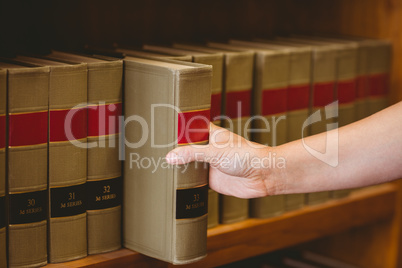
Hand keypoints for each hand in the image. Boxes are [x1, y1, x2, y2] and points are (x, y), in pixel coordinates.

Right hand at [165, 123, 284, 198]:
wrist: (262, 175)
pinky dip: (186, 181)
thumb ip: (192, 154)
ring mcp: (210, 165)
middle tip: (154, 149)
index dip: (178, 129)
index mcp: (211, 135)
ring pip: (190, 164)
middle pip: (187, 148)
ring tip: (159, 165)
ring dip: (179, 166)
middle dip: (175, 150)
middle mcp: (209, 149)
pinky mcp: (211, 180)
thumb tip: (171, 157)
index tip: (161, 129)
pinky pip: (195, 180)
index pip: (191, 128)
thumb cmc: (246, 156)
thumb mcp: (215, 152)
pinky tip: (174, 181)